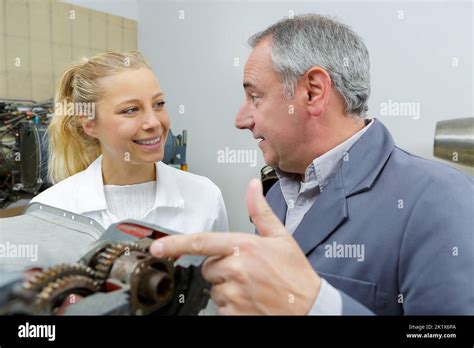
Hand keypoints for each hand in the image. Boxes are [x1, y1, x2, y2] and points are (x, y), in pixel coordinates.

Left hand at [150, 178, 320, 314]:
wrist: (310, 308)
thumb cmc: (296, 274)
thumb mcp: (281, 237)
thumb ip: (260, 211)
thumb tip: (253, 187)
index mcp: (244, 247)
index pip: (201, 242)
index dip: (174, 244)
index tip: (157, 248)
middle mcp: (236, 269)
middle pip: (208, 268)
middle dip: (221, 269)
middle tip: (246, 271)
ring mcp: (234, 294)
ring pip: (215, 289)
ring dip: (228, 288)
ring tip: (252, 287)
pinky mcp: (234, 313)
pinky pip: (221, 308)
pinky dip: (232, 306)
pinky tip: (250, 301)